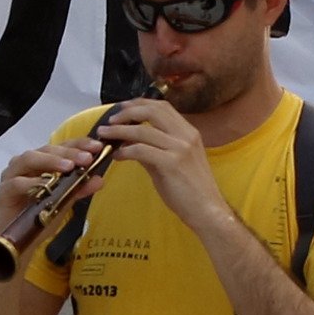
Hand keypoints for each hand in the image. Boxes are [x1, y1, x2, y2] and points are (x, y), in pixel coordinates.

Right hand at [0, 133, 109, 240]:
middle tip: (86, 159)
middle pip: (46, 150)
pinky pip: (16, 183)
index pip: (61, 147)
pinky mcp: (3, 191)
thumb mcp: (64, 202)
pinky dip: (32, 183)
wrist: (18, 243)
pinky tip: (45, 186)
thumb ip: (79, 189)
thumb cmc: (38, 217)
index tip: (97, 147)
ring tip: (68, 167)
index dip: (79, 144)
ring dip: (50, 161)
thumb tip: (99, 179)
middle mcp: (26, 165)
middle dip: (68, 152)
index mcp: (42, 162)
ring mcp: (12, 175)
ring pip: (29, 159)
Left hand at [94, 98, 225, 233]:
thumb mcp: (173, 163)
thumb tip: (131, 144)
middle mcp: (186, 135)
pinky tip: (117, 156)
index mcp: (189, 132)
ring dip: (120, 130)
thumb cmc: (191, 191)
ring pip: (143, 130)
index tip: (123, 108)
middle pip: (153, 111)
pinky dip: (126, 150)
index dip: (140, 104)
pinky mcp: (172, 163)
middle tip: (111, 119)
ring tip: (106, 134)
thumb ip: (154, 150)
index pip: (163, 107)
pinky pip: (141, 150)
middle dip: (127, 112)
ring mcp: (180, 148)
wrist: (207, 210)